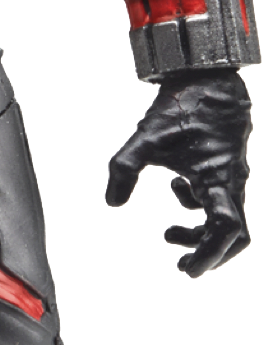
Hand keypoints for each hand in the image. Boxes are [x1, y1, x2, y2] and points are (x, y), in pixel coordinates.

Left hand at [106, 71, 251, 276]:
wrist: (206, 74)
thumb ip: (124, 170)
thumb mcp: (144, 139)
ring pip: (224, 216)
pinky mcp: (225, 164)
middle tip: (180, 264)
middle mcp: (230, 180)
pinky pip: (219, 196)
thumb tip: (112, 202)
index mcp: (216, 179)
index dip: (209, 257)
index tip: (186, 270)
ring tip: (167, 235)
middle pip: (232, 234)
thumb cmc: (179, 106)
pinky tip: (175, 189)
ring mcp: (231, 172)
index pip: (225, 232)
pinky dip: (197, 204)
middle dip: (207, 253)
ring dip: (199, 231)